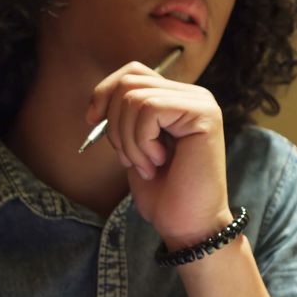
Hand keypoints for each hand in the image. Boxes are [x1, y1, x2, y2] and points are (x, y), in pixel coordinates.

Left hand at [86, 60, 230, 245]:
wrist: (187, 224)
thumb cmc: (163, 192)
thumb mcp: (134, 146)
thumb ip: (125, 116)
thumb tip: (100, 98)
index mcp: (177, 99)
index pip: (133, 72)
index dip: (105, 92)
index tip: (92, 122)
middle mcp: (193, 95)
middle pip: (130, 80)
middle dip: (115, 123)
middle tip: (129, 158)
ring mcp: (201, 102)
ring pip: (135, 97)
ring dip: (129, 139)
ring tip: (146, 165)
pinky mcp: (204, 114)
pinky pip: (150, 109)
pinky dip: (142, 141)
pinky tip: (158, 162)